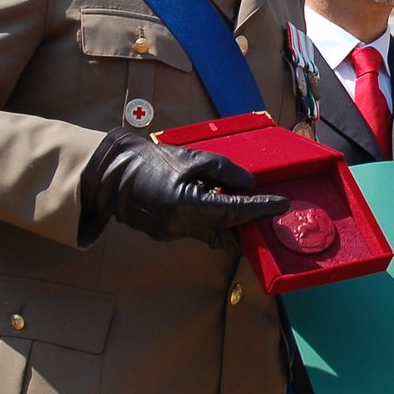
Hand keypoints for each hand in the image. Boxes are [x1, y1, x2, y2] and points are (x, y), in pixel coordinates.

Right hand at [80, 128, 288, 246]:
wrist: (112, 173)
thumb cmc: (151, 161)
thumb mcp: (192, 159)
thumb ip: (224, 172)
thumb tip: (249, 184)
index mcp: (188, 206)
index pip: (235, 211)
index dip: (261, 208)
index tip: (281, 204)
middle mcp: (181, 226)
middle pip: (228, 229)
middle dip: (250, 221)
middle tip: (269, 210)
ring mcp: (172, 233)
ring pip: (213, 232)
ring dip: (231, 221)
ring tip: (246, 205)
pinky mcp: (166, 234)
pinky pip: (198, 229)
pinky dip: (212, 220)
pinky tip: (218, 203)